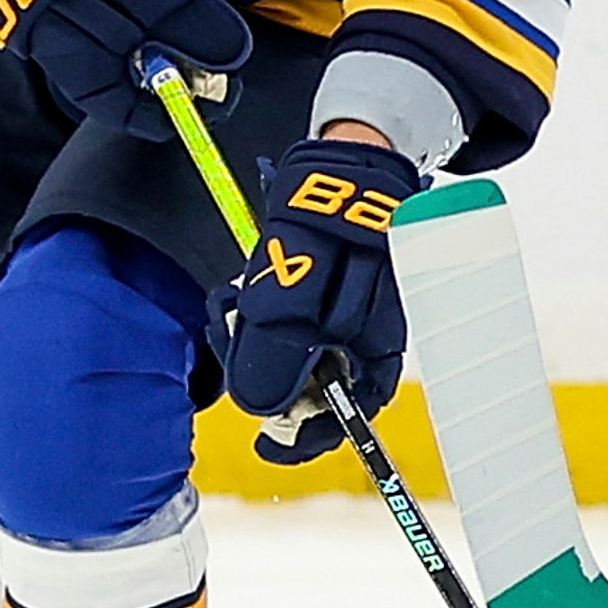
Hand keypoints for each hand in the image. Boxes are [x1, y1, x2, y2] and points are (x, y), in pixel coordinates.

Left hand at [224, 136, 421, 458]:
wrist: (347, 165)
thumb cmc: (333, 229)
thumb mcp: (293, 297)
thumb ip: (275, 357)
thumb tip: (260, 409)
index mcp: (375, 358)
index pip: (344, 420)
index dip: (302, 437)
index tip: (266, 442)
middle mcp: (363, 347)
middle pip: (307, 388)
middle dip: (260, 370)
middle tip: (232, 332)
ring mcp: (344, 322)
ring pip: (290, 354)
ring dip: (252, 336)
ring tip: (236, 297)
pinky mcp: (325, 298)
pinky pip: (288, 323)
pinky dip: (260, 312)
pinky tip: (246, 285)